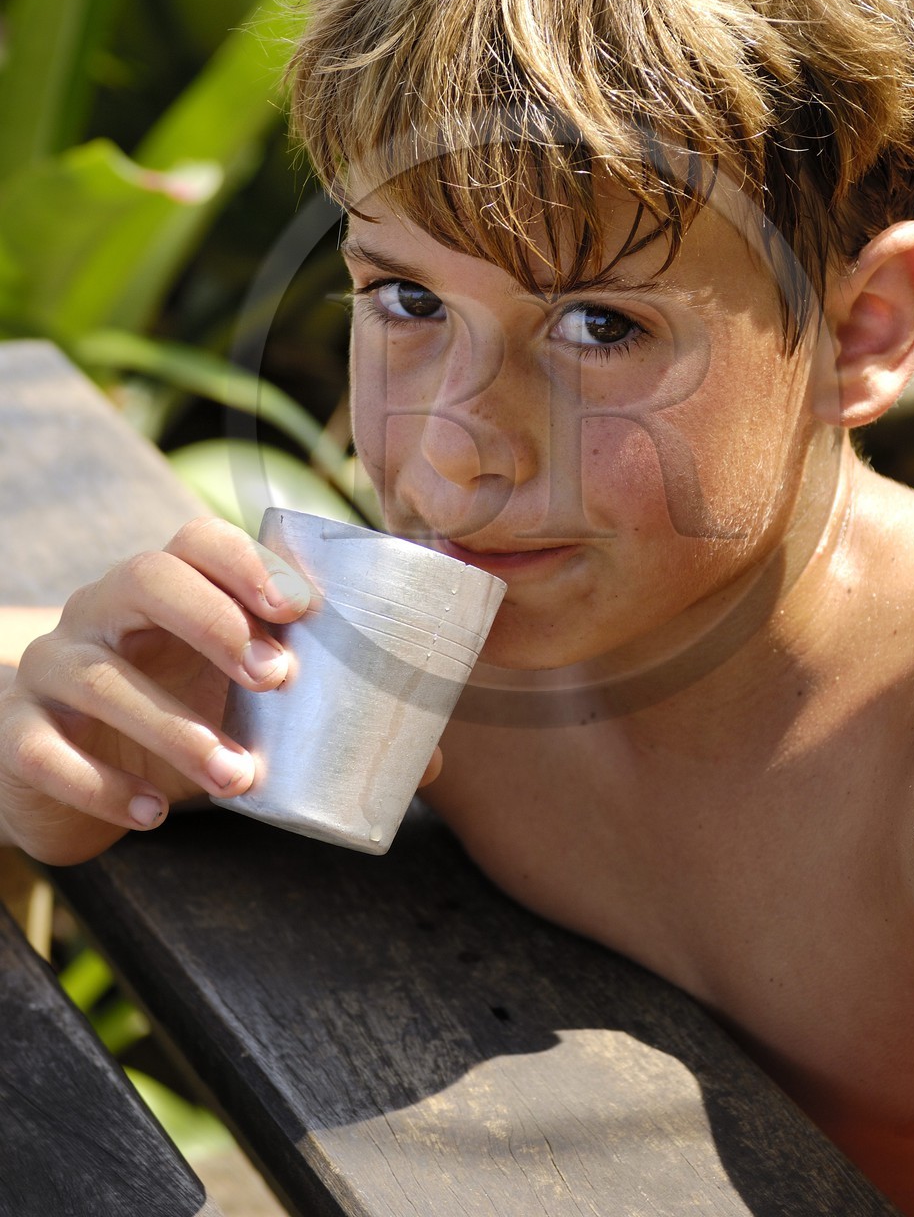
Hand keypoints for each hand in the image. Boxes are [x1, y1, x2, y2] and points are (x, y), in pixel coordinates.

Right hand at [0, 517, 314, 864]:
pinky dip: (104, 786)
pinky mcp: (17, 735)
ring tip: (237, 777)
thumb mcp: (236, 700)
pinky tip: (155, 813)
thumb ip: (320, 715)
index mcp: (162, 587)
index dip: (247, 562)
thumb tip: (432, 759)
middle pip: (145, 577)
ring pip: (100, 677)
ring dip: (175, 730)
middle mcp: (100, 610)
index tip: (300, 608)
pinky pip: (46, 753)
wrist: (66, 770)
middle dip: (215, 622)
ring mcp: (53, 668)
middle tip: (275, 679)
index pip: (196, 540)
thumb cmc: (173, 713)